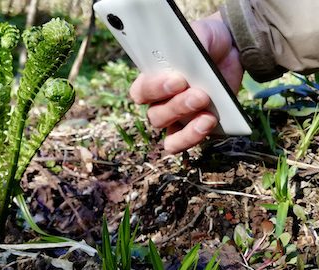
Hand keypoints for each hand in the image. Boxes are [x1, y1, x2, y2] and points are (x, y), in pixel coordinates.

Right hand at [129, 12, 243, 153]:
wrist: (232, 49)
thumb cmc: (205, 42)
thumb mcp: (199, 35)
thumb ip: (190, 46)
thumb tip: (188, 57)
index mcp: (152, 80)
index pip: (141, 92)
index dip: (155, 89)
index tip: (178, 80)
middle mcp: (160, 103)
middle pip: (156, 116)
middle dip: (178, 107)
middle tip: (199, 95)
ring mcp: (178, 119)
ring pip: (169, 137)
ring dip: (187, 130)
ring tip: (207, 117)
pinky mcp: (196, 127)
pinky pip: (186, 143)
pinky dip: (196, 138)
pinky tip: (210, 123)